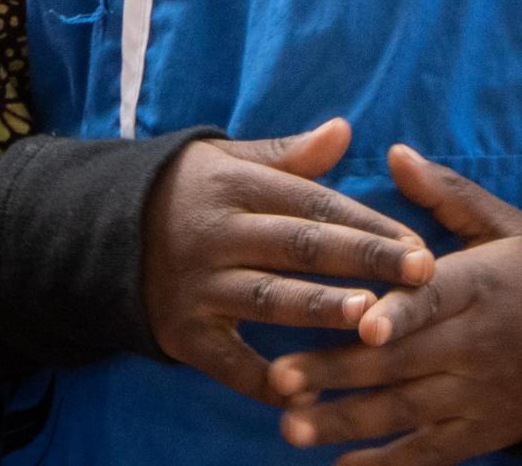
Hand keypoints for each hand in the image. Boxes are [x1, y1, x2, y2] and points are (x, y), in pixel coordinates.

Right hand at [142, 119, 434, 407]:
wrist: (100, 233)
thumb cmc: (190, 192)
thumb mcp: (230, 162)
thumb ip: (289, 154)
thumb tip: (344, 129)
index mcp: (237, 187)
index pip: (315, 205)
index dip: (370, 224)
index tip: (420, 244)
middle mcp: (218, 234)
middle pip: (301, 247)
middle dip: (364, 260)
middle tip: (421, 274)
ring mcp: (198, 285)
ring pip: (268, 299)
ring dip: (320, 310)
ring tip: (371, 320)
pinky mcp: (180, 332)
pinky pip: (227, 362)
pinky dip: (266, 381)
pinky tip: (310, 393)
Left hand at [269, 146, 521, 465]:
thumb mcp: (503, 225)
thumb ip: (447, 193)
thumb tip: (395, 153)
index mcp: (481, 287)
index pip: (435, 300)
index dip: (400, 312)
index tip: (360, 321)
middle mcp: (477, 345)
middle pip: (402, 360)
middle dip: (338, 370)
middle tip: (280, 376)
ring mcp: (478, 395)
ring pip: (404, 411)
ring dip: (345, 420)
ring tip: (290, 425)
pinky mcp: (480, 433)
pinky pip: (427, 455)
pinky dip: (384, 465)